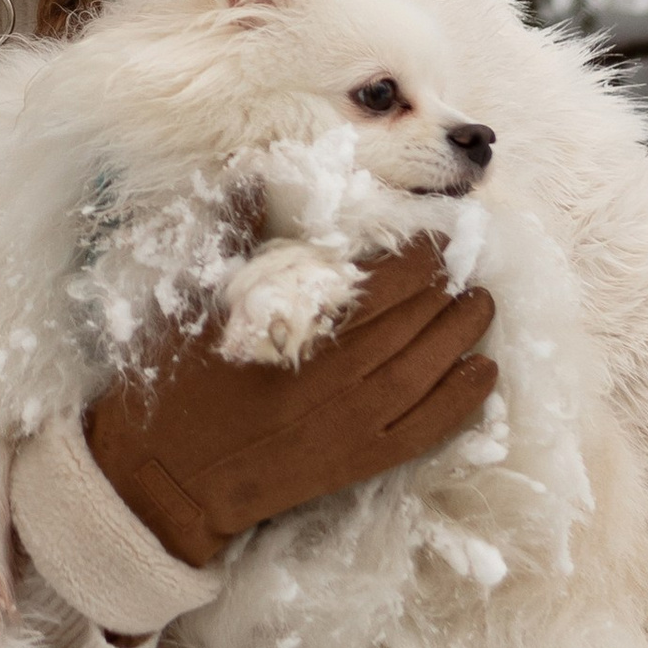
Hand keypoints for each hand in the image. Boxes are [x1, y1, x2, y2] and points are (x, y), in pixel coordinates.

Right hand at [85, 245, 496, 567]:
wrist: (166, 474)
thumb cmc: (177, 384)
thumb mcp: (196, 301)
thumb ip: (238, 236)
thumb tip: (255, 173)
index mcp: (304, 328)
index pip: (384, 282)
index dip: (418, 256)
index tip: (437, 234)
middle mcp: (341, 374)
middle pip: (414, 320)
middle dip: (446, 289)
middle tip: (469, 262)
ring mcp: (355, 422)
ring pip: (429, 369)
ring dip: (462, 334)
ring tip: (481, 305)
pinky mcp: (359, 461)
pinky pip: (427, 428)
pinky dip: (461, 400)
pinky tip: (482, 373)